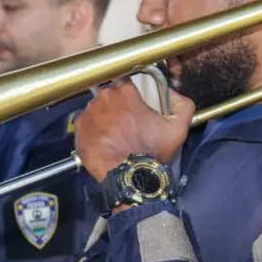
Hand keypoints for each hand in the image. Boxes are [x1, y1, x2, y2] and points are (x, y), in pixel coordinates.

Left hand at [74, 79, 194, 181]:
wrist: (128, 177)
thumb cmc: (152, 151)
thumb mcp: (178, 128)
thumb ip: (182, 105)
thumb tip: (173, 94)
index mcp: (126, 91)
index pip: (127, 84)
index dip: (132, 96)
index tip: (136, 108)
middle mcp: (104, 96)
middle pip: (111, 96)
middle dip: (118, 106)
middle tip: (126, 124)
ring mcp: (89, 111)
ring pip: (97, 108)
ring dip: (104, 117)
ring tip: (113, 134)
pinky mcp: (79, 127)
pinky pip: (86, 123)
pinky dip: (93, 129)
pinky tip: (102, 141)